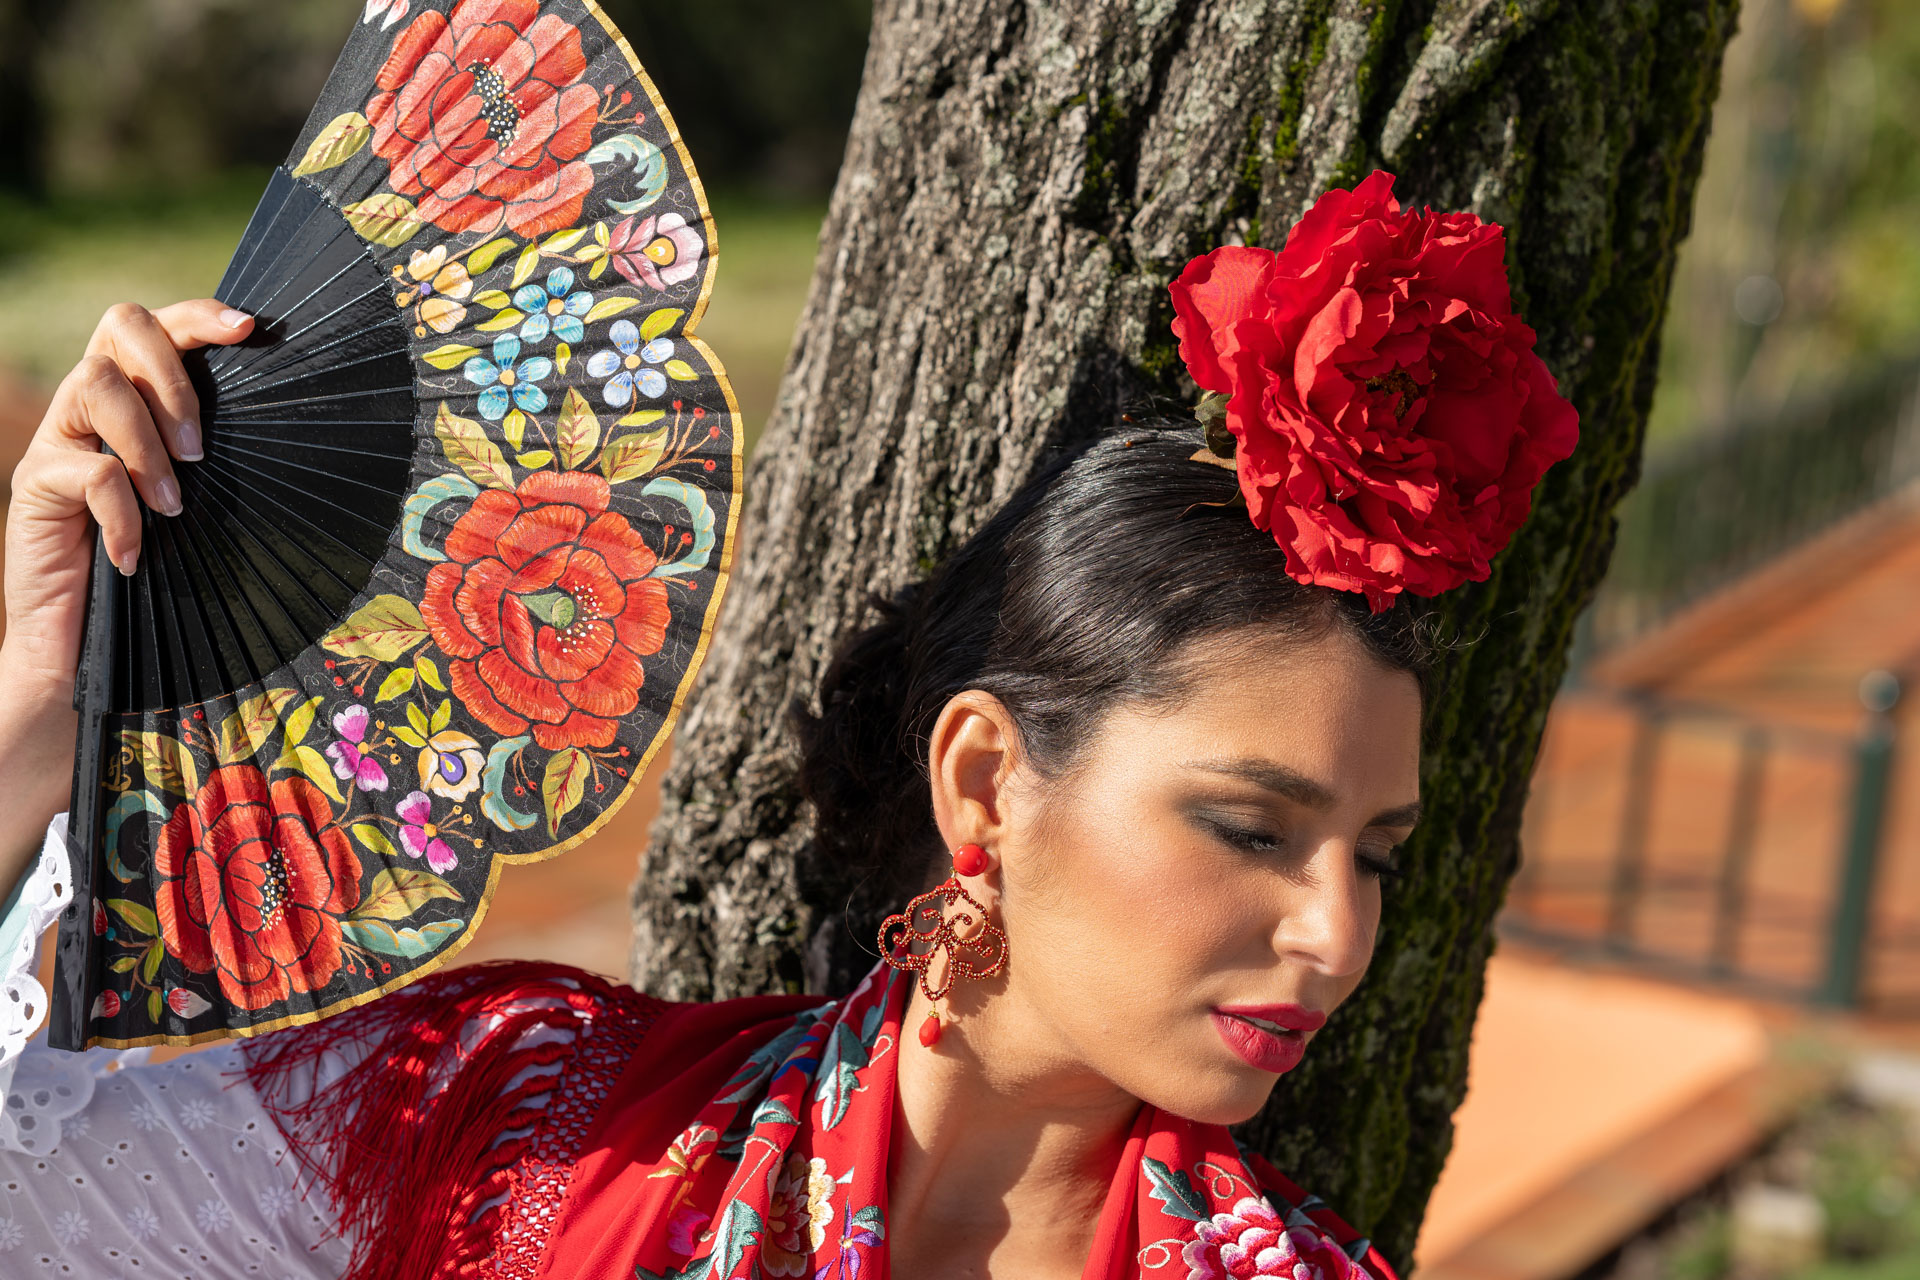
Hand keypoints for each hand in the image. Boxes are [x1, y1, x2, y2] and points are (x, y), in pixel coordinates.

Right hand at [0, 300, 254, 881]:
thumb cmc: (165, 583)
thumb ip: (232, 464)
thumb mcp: (210, 513)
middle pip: (118, 325)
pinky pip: (84, 473)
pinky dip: (121, 513)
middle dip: (173, 372)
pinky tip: (138, 556)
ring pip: (94, 387)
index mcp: (135, 404)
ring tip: (177, 504)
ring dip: (148, 442)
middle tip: (203, 446)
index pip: (155, 325)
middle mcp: (89, 412)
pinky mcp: (34, 492)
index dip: (200, 314)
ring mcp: (57, 446)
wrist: (85, 657)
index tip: (253, 329)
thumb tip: (314, 433)